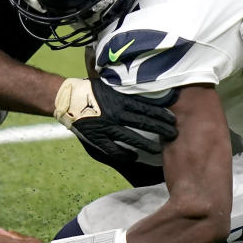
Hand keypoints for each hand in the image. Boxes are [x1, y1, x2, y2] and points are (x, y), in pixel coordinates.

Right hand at [54, 77, 176, 162]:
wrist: (69, 99)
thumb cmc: (91, 90)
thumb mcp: (111, 85)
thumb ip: (126, 92)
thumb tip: (145, 91)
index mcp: (120, 100)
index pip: (147, 109)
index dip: (162, 116)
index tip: (173, 120)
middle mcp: (116, 114)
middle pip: (144, 123)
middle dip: (161, 129)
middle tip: (174, 135)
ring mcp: (107, 127)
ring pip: (131, 138)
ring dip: (147, 145)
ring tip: (158, 150)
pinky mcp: (98, 138)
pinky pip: (114, 149)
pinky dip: (125, 154)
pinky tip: (134, 156)